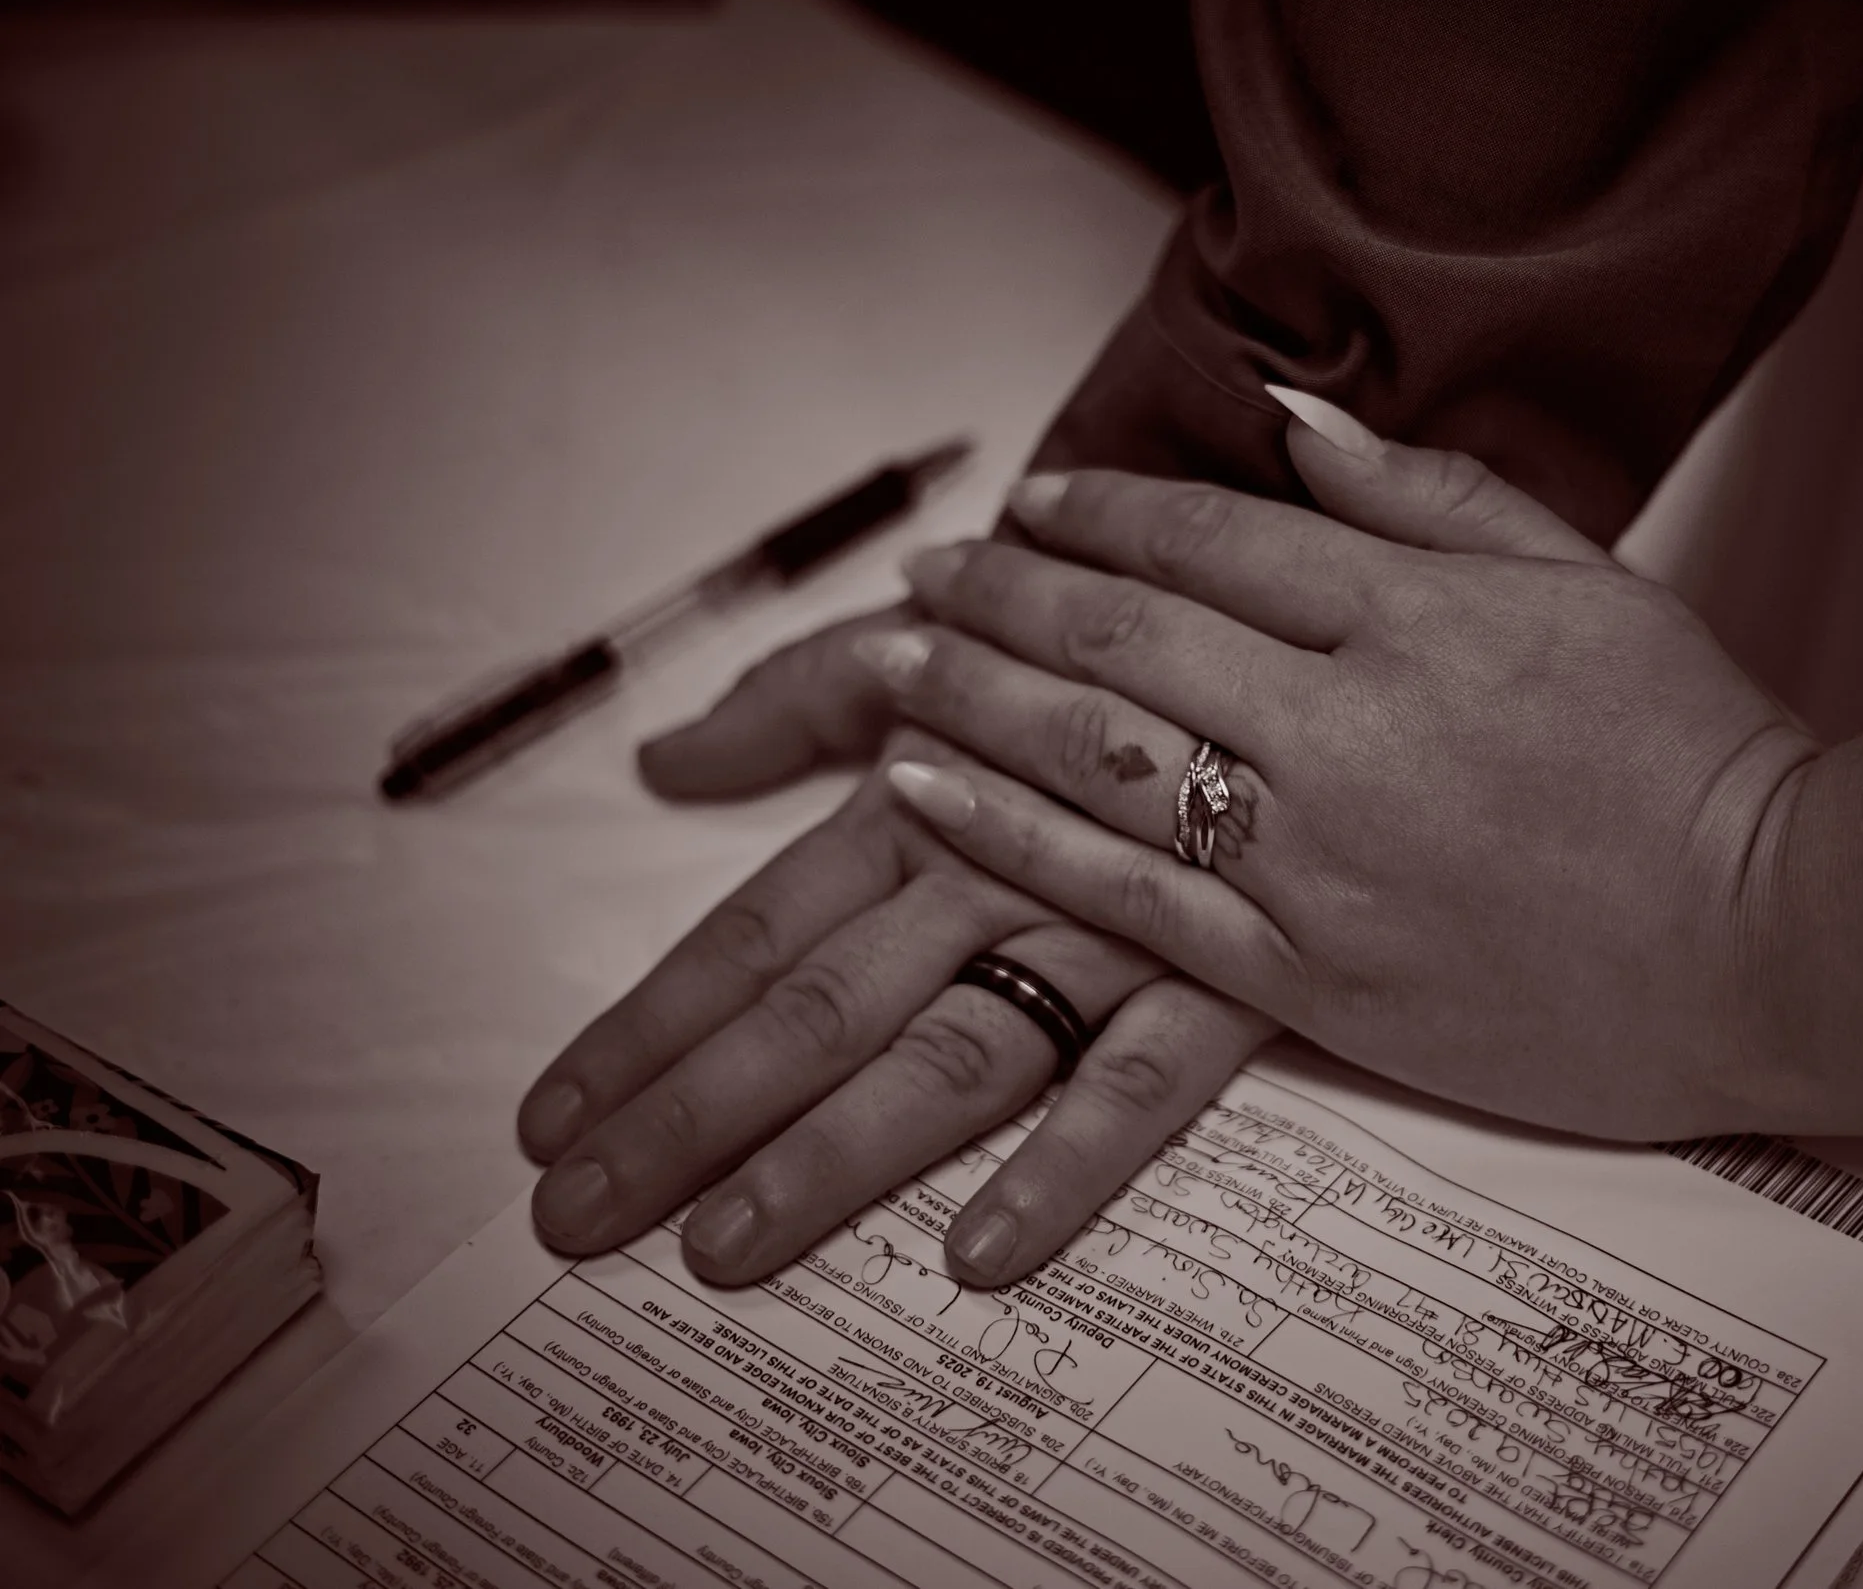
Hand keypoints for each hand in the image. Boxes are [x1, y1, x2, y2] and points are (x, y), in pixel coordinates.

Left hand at [522, 599, 1276, 1287]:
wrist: (1304, 617)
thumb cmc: (1099, 633)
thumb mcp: (945, 633)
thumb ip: (797, 697)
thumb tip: (661, 760)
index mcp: (916, 788)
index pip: (755, 928)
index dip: (648, 1023)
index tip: (549, 1120)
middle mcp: (993, 859)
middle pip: (820, 1004)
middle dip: (692, 1113)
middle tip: (581, 1218)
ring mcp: (1105, 922)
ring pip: (954, 1050)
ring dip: (837, 1151)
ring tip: (728, 1246)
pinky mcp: (1224, 972)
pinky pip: (1144, 1081)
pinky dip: (1067, 1163)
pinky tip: (984, 1253)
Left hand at [861, 403, 1821, 1141]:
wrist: (1776, 944)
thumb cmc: (1695, 758)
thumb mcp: (1585, 583)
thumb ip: (1430, 494)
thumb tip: (1292, 415)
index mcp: (1420, 614)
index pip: (1214, 539)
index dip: (1104, 509)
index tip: (1033, 498)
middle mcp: (1350, 723)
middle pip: (1127, 637)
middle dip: (1006, 592)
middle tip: (929, 572)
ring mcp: (1321, 856)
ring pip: (1099, 757)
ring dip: (973, 697)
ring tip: (891, 661)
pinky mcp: (1308, 976)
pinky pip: (1124, 897)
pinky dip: (1010, 837)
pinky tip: (922, 792)